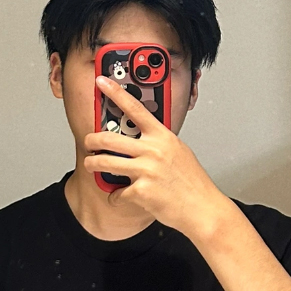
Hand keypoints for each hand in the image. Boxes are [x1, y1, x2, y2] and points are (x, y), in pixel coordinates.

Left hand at [85, 74, 230, 240]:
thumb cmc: (192, 183)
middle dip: (92, 140)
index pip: (135, 108)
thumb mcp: (179, 152)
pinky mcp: (141, 191)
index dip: (115, 93)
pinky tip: (119, 197)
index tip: (101, 81)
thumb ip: (159, 142)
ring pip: (105, 162)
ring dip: (92, 164)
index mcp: (162, 137)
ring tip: (91, 164)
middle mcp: (153, 150)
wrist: (202, 208)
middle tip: (88, 142)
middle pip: (109, 138)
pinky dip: (115, 197)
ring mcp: (146, 170)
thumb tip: (141, 137)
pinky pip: (117, 193)